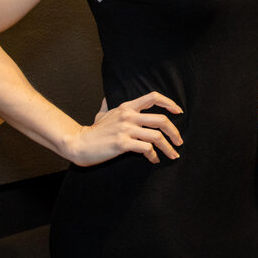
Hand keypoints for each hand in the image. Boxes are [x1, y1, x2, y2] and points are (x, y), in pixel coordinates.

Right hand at [65, 92, 183, 166]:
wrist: (78, 144)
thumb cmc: (92, 131)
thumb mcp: (101, 114)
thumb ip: (107, 106)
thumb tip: (105, 98)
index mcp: (127, 107)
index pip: (153, 97)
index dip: (169, 102)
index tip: (178, 111)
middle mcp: (128, 116)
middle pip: (161, 120)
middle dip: (174, 132)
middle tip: (179, 142)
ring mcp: (126, 129)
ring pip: (157, 136)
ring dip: (168, 147)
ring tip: (172, 155)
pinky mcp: (122, 143)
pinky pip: (146, 148)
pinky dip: (153, 155)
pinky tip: (153, 160)